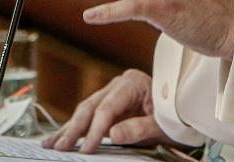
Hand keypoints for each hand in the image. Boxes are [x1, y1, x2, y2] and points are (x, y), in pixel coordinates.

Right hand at [41, 69, 169, 152]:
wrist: (183, 113)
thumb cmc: (175, 118)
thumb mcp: (162, 125)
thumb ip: (139, 129)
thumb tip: (113, 133)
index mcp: (133, 83)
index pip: (107, 108)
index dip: (95, 130)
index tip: (86, 149)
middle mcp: (118, 85)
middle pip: (90, 107)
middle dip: (74, 129)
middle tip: (60, 147)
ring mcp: (111, 94)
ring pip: (84, 111)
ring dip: (68, 129)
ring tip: (51, 144)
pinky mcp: (107, 107)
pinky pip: (88, 118)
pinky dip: (74, 129)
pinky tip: (58, 138)